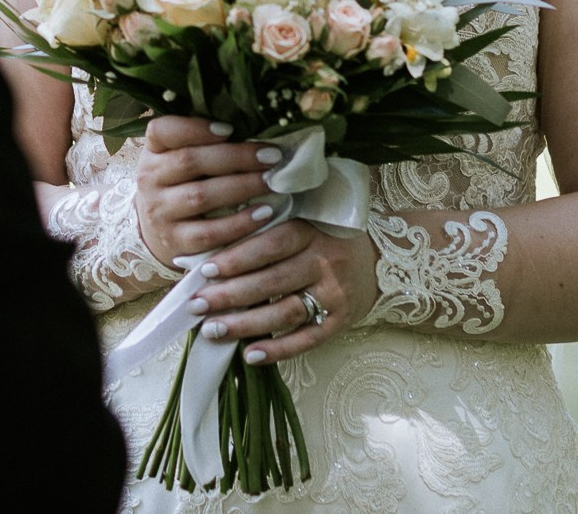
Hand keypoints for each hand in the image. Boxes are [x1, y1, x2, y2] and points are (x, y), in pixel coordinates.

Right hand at [133, 116, 283, 268]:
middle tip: (272, 156)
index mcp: (152, 151)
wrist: (157, 231)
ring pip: (201, 196)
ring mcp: (159, 212)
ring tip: (272, 182)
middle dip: (236, 157)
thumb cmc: (181, 184)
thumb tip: (253, 123)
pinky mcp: (174, 241)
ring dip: (242, 187)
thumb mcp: (178, 158)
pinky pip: (209, 233)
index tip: (230, 129)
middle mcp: (149, 179)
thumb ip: (203, 142)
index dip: (194, 127)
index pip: (161, 130)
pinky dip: (239, 223)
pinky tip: (264, 214)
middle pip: (190, 161)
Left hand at [184, 216, 381, 364]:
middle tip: (196, 305)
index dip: (236, 258)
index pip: (269, 245)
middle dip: (229, 295)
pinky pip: (307, 339)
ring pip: (285, 313)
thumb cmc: (323, 238)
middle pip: (272, 281)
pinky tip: (249, 355)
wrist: (381, 259)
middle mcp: (325, 262)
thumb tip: (206, 253)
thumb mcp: (300, 222)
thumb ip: (262, 233)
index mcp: (310, 231)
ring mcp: (335, 294)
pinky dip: (278, 349)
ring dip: (246, 324)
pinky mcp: (341, 320)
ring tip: (212, 330)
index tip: (204, 271)